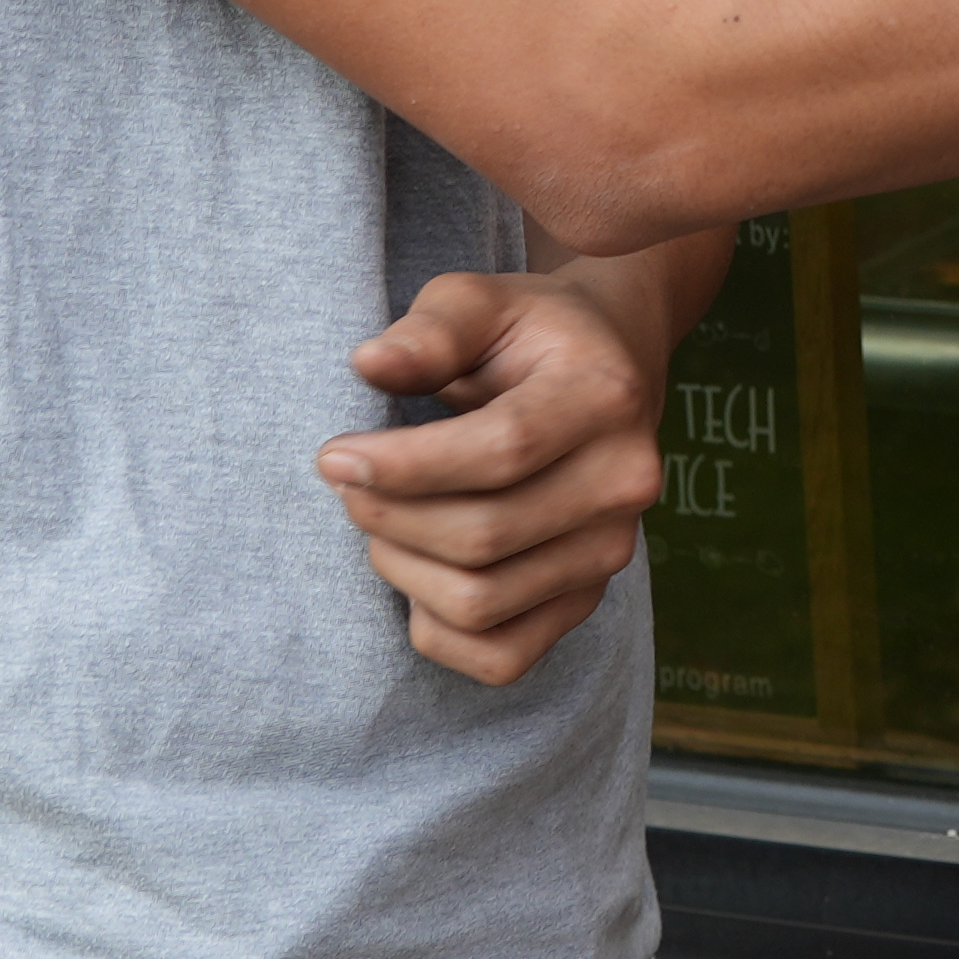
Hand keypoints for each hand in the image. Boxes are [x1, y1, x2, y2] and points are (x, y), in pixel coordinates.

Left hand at [319, 270, 670, 685]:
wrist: (608, 366)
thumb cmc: (529, 334)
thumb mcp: (481, 302)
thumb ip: (430, 329)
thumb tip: (371, 364)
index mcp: (606, 396)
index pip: (500, 451)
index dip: (403, 465)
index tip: (332, 456)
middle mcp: (626, 481)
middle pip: (482, 536)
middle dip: (388, 517)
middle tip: (347, 486)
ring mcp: (613, 549)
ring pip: (481, 601)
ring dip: (402, 569)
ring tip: (382, 521)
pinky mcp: (589, 599)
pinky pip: (502, 657)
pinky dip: (437, 631)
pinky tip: (416, 573)